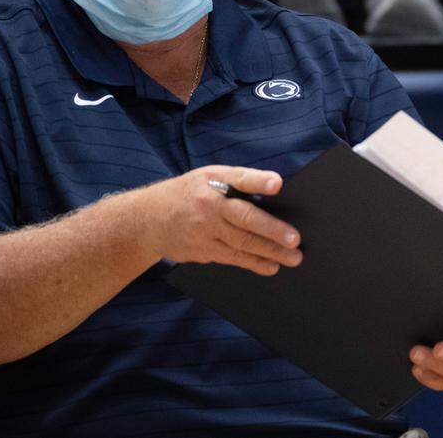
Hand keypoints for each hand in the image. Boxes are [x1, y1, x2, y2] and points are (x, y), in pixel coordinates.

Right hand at [143, 165, 301, 275]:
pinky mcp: (201, 252)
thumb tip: (274, 185)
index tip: (277, 184)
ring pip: (241, 245)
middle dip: (272, 231)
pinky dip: (252, 263)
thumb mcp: (209, 176)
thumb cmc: (188, 193)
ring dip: (268, 253)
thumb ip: (240, 179)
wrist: (147, 220)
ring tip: (291, 259)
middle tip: (295, 240)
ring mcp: (203, 233)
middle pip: (244, 220)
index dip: (258, 182)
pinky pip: (231, 258)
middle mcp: (208, 208)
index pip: (239, 180)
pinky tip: (269, 266)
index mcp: (212, 183)